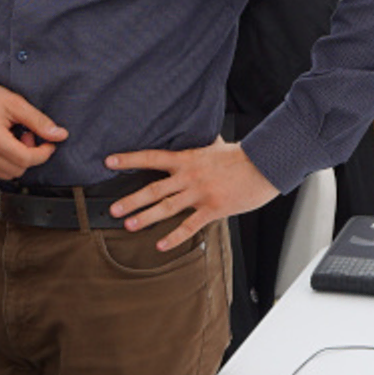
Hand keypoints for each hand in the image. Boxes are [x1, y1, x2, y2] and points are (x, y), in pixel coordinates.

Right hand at [0, 75, 64, 178]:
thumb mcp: (13, 103)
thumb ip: (38, 121)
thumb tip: (60, 135)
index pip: (26, 160)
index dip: (43, 153)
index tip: (49, 144)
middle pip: (18, 169)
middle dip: (29, 155)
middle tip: (25, 135)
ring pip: (7, 174)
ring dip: (15, 160)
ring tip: (10, 139)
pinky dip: (2, 163)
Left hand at [105, 139, 279, 250]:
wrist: (263, 166)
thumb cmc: (240, 156)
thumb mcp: (215, 144)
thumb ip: (201, 142)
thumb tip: (195, 129)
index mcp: (187, 159)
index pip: (152, 157)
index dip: (129, 160)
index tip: (109, 162)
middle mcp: (189, 177)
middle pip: (154, 189)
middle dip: (131, 200)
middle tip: (113, 209)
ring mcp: (200, 194)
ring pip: (166, 208)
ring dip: (145, 217)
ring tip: (129, 225)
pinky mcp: (212, 209)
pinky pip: (189, 226)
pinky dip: (174, 237)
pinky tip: (161, 245)